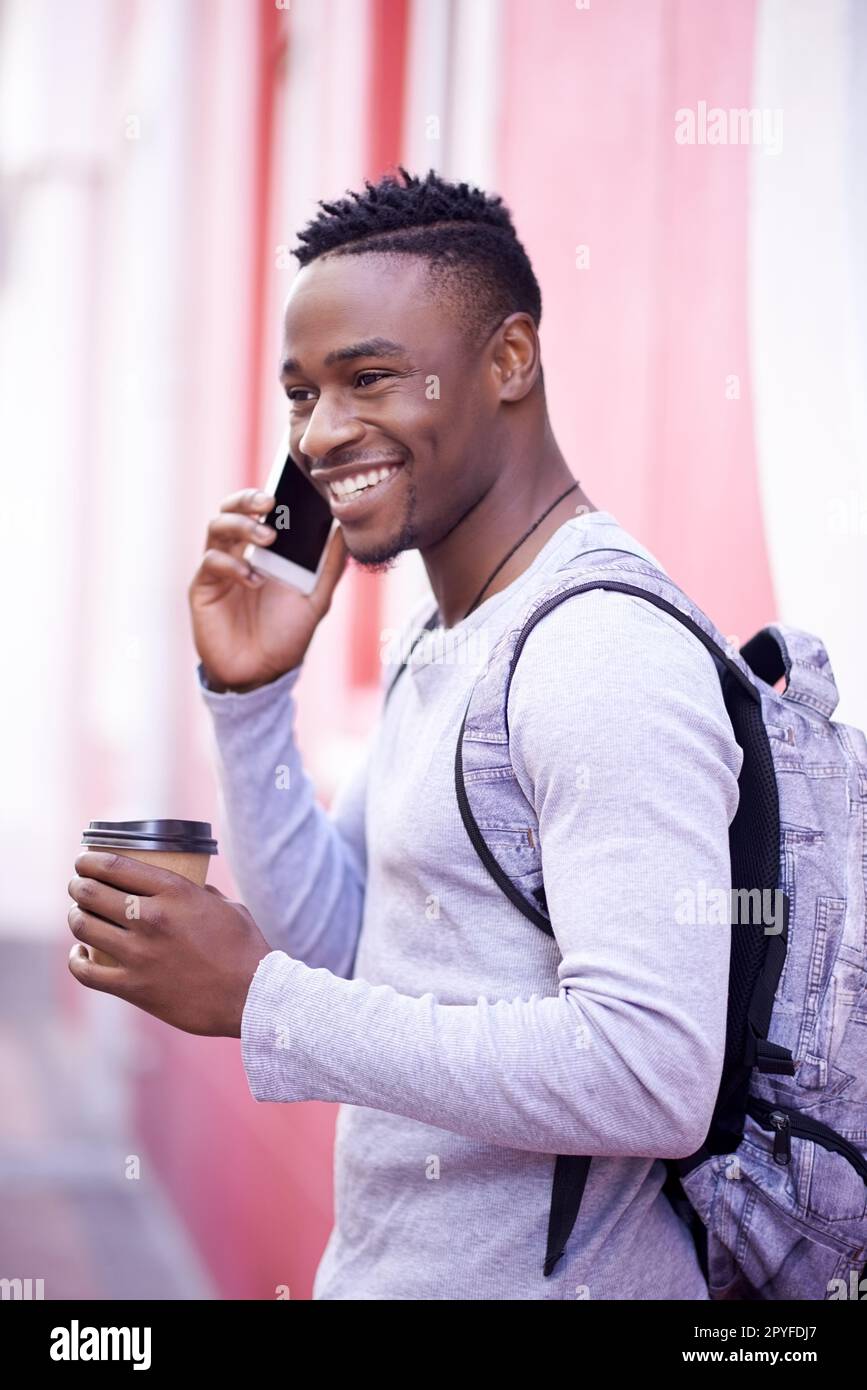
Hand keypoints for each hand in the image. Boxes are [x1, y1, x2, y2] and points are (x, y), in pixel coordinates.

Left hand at [67, 852, 273, 1036]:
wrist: (252, 996)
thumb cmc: (244, 949)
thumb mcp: (225, 906)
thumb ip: (199, 893)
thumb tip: (183, 887)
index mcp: (175, 892)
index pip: (113, 866)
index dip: (89, 861)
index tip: (83, 861)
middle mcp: (151, 918)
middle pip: (91, 893)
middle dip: (78, 887)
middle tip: (79, 887)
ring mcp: (139, 954)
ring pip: (83, 927)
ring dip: (77, 918)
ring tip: (81, 917)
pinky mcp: (134, 987)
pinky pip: (86, 971)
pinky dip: (77, 960)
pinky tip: (81, 955)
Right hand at [189, 485, 347, 690]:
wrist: (261, 674)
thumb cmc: (286, 636)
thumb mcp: (316, 599)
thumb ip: (330, 566)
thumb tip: (344, 529)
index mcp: (263, 551)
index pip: (259, 510)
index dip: (268, 494)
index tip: (289, 487)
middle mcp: (238, 553)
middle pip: (231, 508)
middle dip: (248, 499)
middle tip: (270, 503)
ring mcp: (219, 569)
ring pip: (217, 526)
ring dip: (242, 526)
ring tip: (268, 539)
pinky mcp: (203, 588)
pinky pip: (211, 562)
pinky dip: (233, 565)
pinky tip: (254, 580)